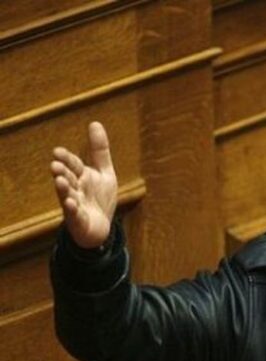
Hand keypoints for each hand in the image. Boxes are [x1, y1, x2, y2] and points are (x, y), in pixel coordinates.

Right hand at [50, 122, 117, 248]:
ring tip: (60, 181)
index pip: (73, 164)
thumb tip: (95, 123)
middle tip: (55, 165)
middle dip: (62, 172)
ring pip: (68, 196)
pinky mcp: (79, 221)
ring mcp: (76, 205)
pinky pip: (75, 215)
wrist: (102, 227)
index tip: (57, 151)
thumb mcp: (104, 172)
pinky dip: (73, 210)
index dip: (66, 158)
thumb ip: (100, 150)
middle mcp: (76, 189)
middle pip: (68, 179)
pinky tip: (71, 204)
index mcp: (81, 176)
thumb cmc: (100, 197)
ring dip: (64, 189)